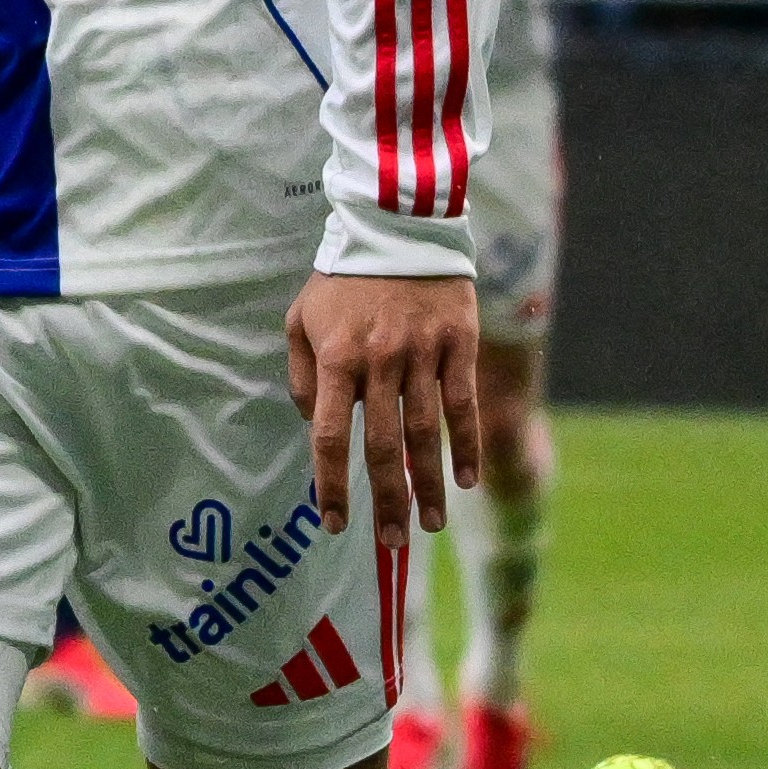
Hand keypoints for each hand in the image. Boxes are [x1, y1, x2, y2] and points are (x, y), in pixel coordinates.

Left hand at [286, 270, 480, 544]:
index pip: (331, 436)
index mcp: (336, 358)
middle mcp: (379, 360)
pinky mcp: (457, 343)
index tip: (335, 522)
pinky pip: (462, 404)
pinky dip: (466, 445)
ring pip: (427, 433)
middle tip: (393, 542)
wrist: (398, 225)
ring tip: (430, 524)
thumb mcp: (301, 319)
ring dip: (429, 485)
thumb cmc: (343, 279)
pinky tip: (466, 480)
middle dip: (388, 500)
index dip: (332, 485)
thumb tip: (313, 425)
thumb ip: (301, 376)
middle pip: (383, 446)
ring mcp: (422, 352)